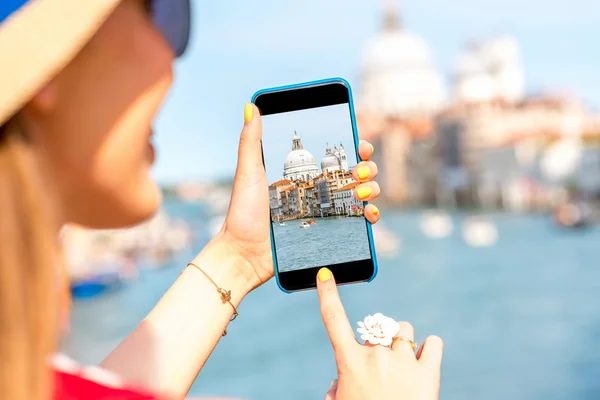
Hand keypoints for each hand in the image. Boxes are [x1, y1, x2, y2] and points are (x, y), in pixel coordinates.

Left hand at [209, 103, 381, 289]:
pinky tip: (369, 214)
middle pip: (354, 172)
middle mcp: (316, 190)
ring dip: (372, 188)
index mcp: (301, 174)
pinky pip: (357, 221)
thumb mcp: (249, 173)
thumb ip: (251, 141)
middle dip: (366, 167)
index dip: (352, 147)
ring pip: (361, 194)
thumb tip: (251, 106)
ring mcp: (324, 211)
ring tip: (363, 192)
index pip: (333, 155)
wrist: (245, 255)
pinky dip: (370, 215)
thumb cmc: (243, 214)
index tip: (360, 144)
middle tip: (360, 171)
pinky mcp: (328, 232)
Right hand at [317, 269, 443, 399]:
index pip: (333, 319)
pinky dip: (429, 349)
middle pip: (376, 327)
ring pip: (403, 330)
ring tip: (402, 365)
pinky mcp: (429, 373)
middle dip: (377, 342)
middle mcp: (375, 355)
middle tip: (380, 371)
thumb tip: (343, 381)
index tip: (325, 274)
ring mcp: (404, 361)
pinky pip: (433, 343)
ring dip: (401, 341)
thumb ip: (338, 388)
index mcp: (349, 362)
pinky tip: (425, 359)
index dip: (327, 293)